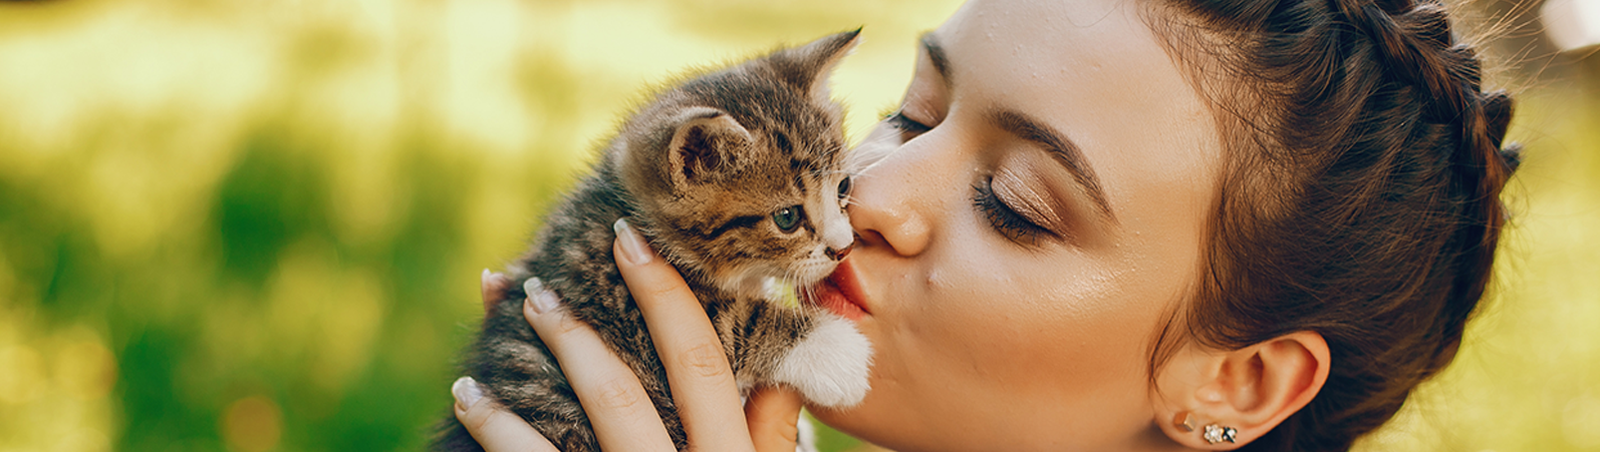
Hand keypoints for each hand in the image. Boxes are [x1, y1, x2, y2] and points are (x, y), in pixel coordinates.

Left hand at [453, 219, 805, 450]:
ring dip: (519, 385)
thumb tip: (784, 366)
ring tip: (487, 347)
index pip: (702, 364)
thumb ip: (776, 437)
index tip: (630, 238)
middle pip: (622, 392)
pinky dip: (497, 435)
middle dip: (575, 332)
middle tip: (536, 286)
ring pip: (562, 440)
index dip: (666, 295)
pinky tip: (471, 401)